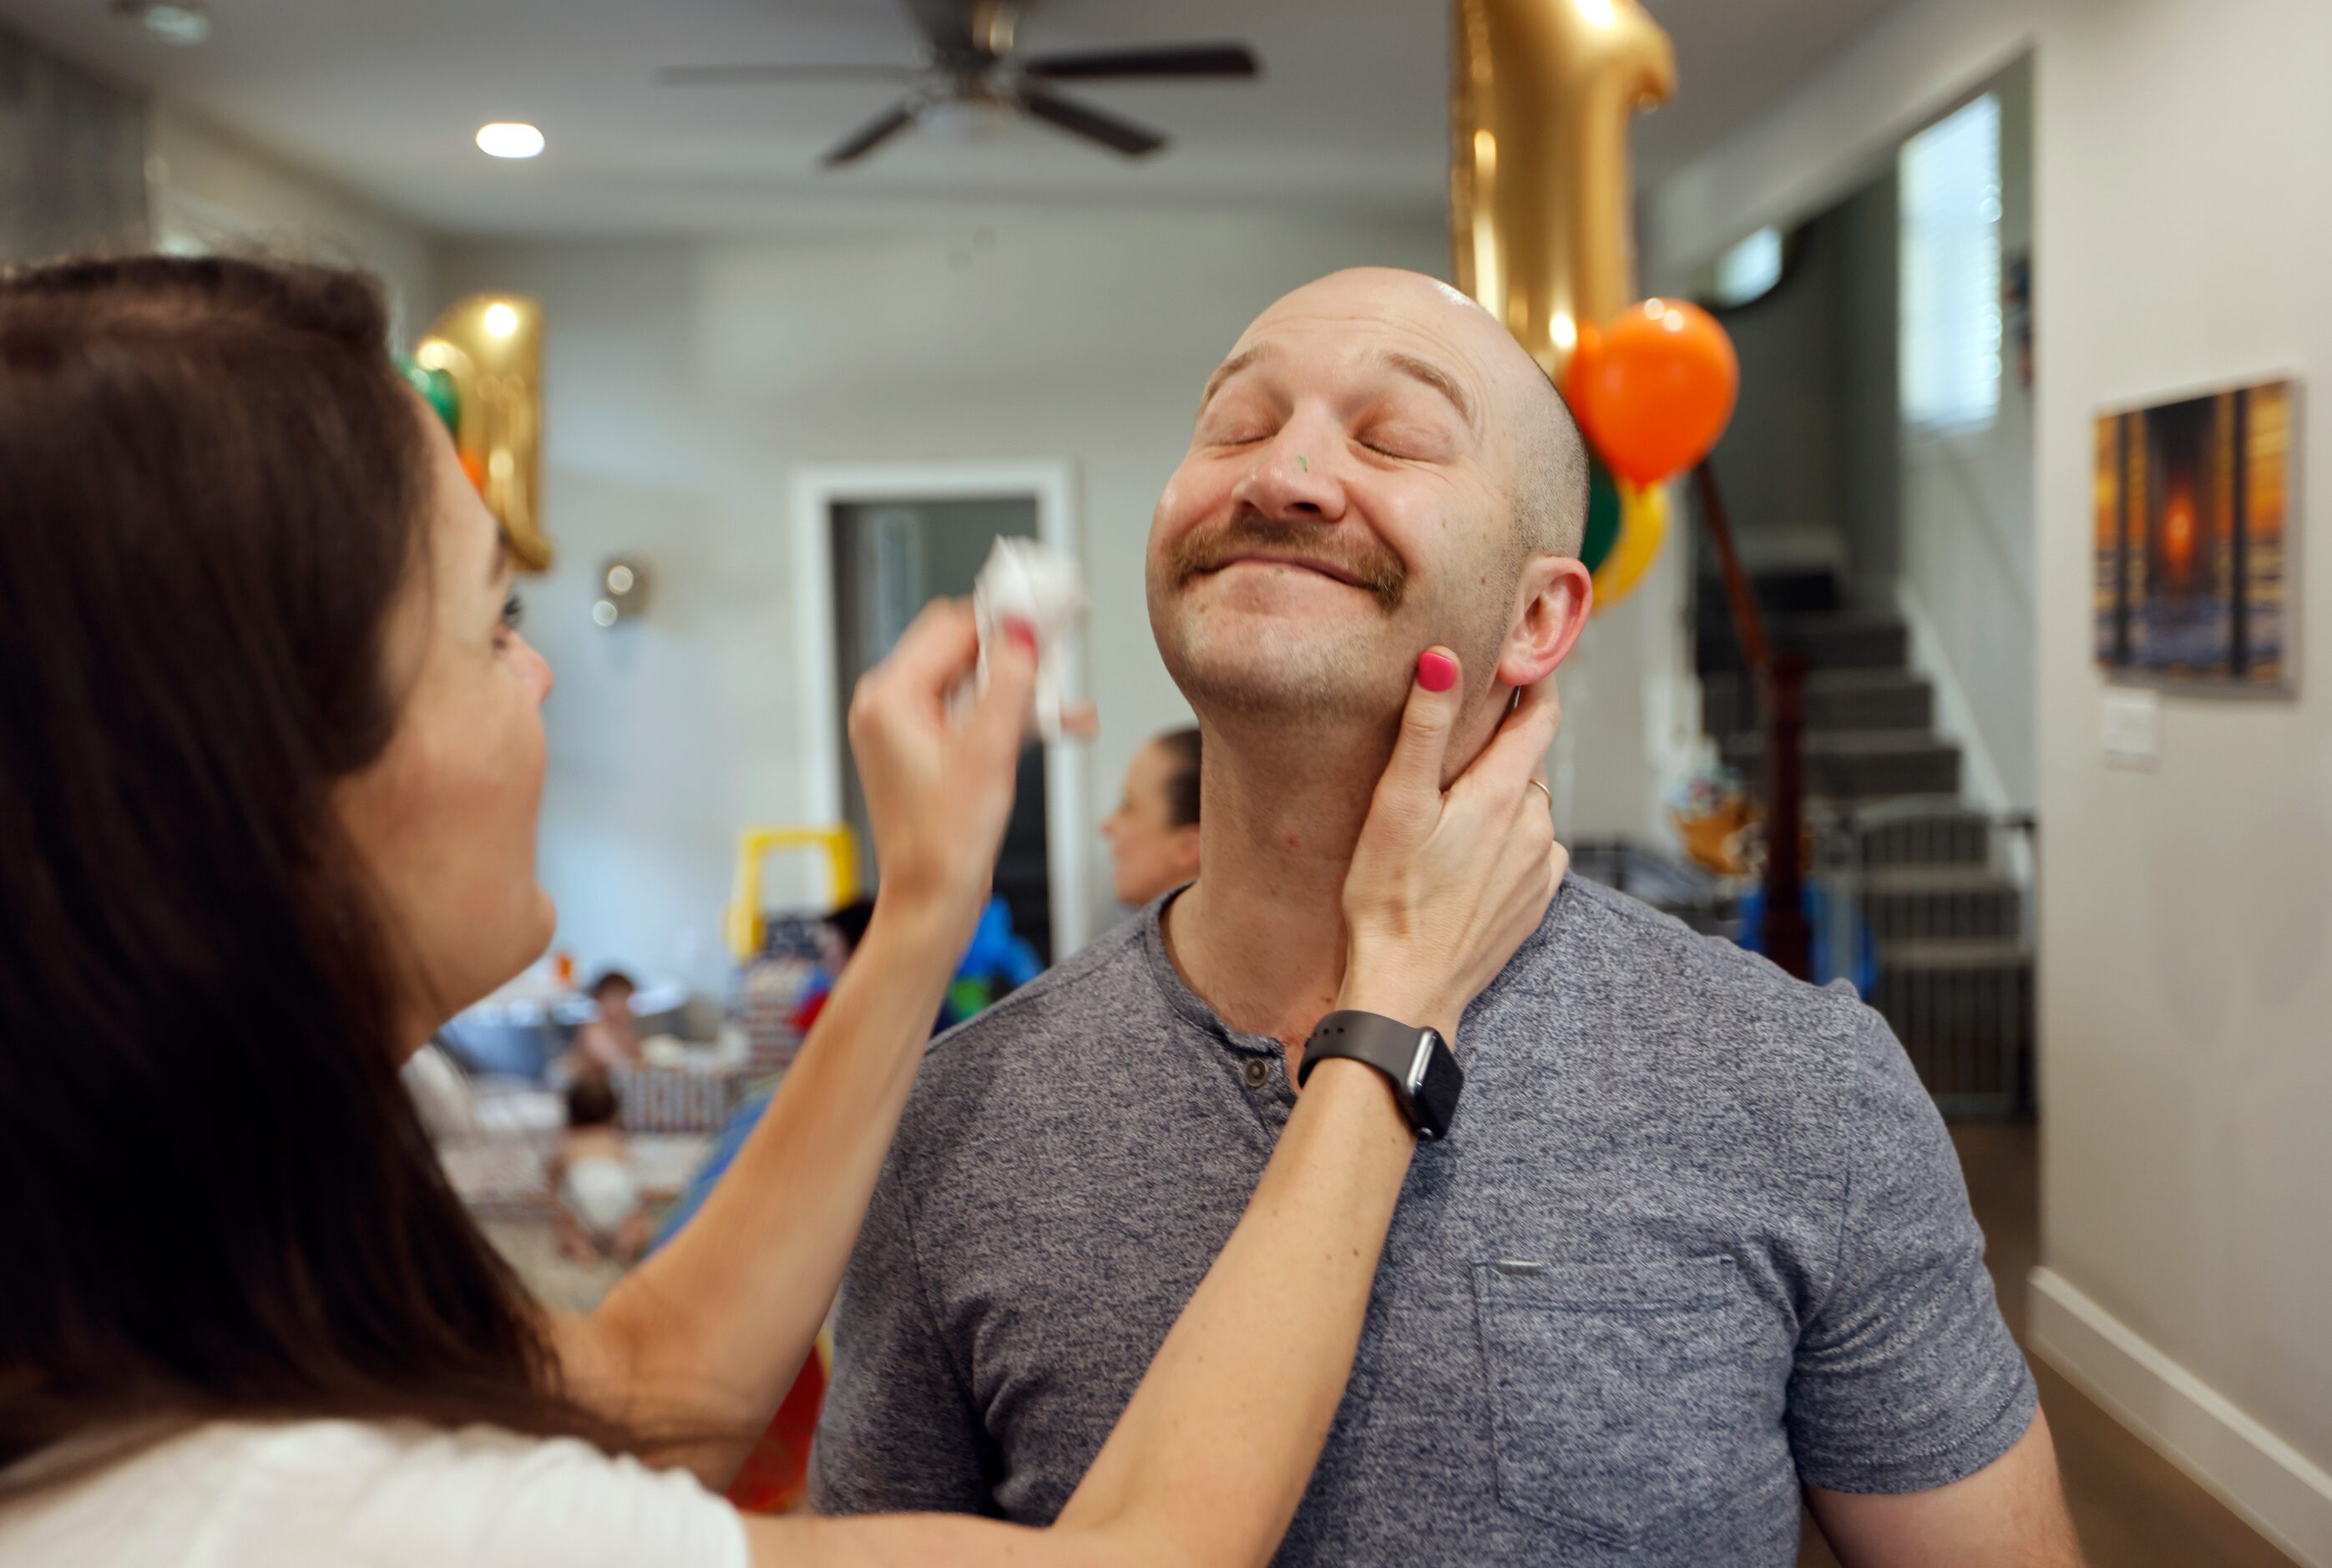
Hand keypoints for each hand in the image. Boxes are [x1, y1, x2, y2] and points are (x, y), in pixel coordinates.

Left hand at [847, 600, 1067, 943]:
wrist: (932, 903)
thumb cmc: (946, 843)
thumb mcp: (989, 752)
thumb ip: (1010, 681)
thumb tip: (1023, 627)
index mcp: (890, 697)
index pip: (952, 626)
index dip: (1005, 613)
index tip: (1049, 604)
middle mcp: (890, 705)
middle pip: (962, 649)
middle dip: (1018, 650)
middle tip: (1064, 643)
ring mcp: (906, 728)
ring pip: (974, 682)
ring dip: (1023, 687)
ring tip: (1068, 699)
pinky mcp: (926, 751)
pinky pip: (972, 713)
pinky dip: (1010, 715)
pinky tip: (1057, 723)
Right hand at [1336, 649, 1567, 1041]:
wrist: (1407, 992)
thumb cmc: (1388, 900)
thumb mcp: (1395, 806)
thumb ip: (1424, 729)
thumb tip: (1443, 658)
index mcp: (1506, 793)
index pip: (1541, 714)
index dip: (1532, 679)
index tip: (1514, 657)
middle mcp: (1538, 826)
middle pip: (1530, 761)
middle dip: (1501, 743)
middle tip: (1457, 737)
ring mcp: (1542, 868)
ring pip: (1529, 807)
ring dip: (1501, 796)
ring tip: (1452, 805)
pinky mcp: (1536, 902)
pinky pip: (1532, 851)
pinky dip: (1507, 840)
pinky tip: (1467, 856)